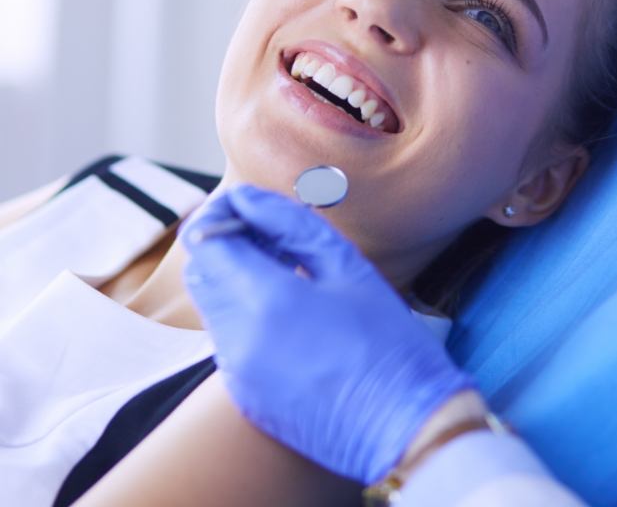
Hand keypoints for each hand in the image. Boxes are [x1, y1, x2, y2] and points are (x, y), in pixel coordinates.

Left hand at [180, 185, 474, 483]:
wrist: (405, 426)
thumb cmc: (387, 340)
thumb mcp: (347, 267)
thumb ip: (290, 225)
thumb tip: (249, 199)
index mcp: (266, 300)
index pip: (206, 241)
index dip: (220, 214)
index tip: (249, 207)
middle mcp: (238, 339)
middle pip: (201, 272)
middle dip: (224, 244)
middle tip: (270, 235)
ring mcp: (236, 374)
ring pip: (212, 305)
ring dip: (235, 278)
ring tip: (286, 270)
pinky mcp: (245, 396)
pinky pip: (228, 340)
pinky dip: (245, 314)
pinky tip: (290, 313)